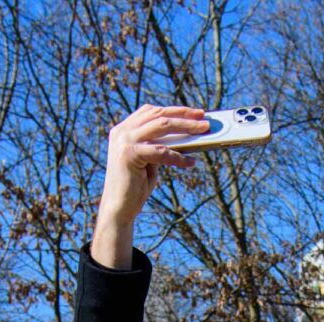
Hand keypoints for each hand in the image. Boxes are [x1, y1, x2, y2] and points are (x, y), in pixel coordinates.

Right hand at [91, 105, 206, 267]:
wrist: (118, 208)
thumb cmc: (136, 186)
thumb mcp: (150, 160)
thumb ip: (161, 145)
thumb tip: (187, 136)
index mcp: (124, 129)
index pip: (151, 111)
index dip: (174, 110)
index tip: (195, 112)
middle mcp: (122, 131)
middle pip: (159, 114)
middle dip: (184, 114)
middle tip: (205, 118)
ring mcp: (124, 141)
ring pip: (162, 125)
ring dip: (186, 127)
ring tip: (204, 131)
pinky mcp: (129, 154)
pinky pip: (161, 151)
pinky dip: (178, 156)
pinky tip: (190, 162)